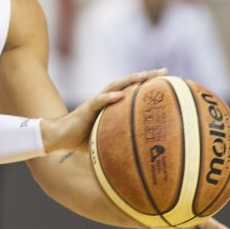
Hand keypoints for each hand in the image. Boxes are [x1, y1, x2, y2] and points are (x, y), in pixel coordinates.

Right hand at [40, 68, 167, 152]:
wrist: (60, 137)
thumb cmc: (83, 140)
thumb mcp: (107, 140)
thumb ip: (123, 141)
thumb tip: (144, 157)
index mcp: (112, 105)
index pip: (133, 90)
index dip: (149, 84)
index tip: (169, 80)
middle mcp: (106, 100)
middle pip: (128, 82)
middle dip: (146, 76)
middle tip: (165, 71)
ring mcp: (96, 102)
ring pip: (114, 86)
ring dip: (129, 80)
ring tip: (144, 76)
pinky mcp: (86, 109)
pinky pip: (98, 101)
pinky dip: (109, 98)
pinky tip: (120, 95)